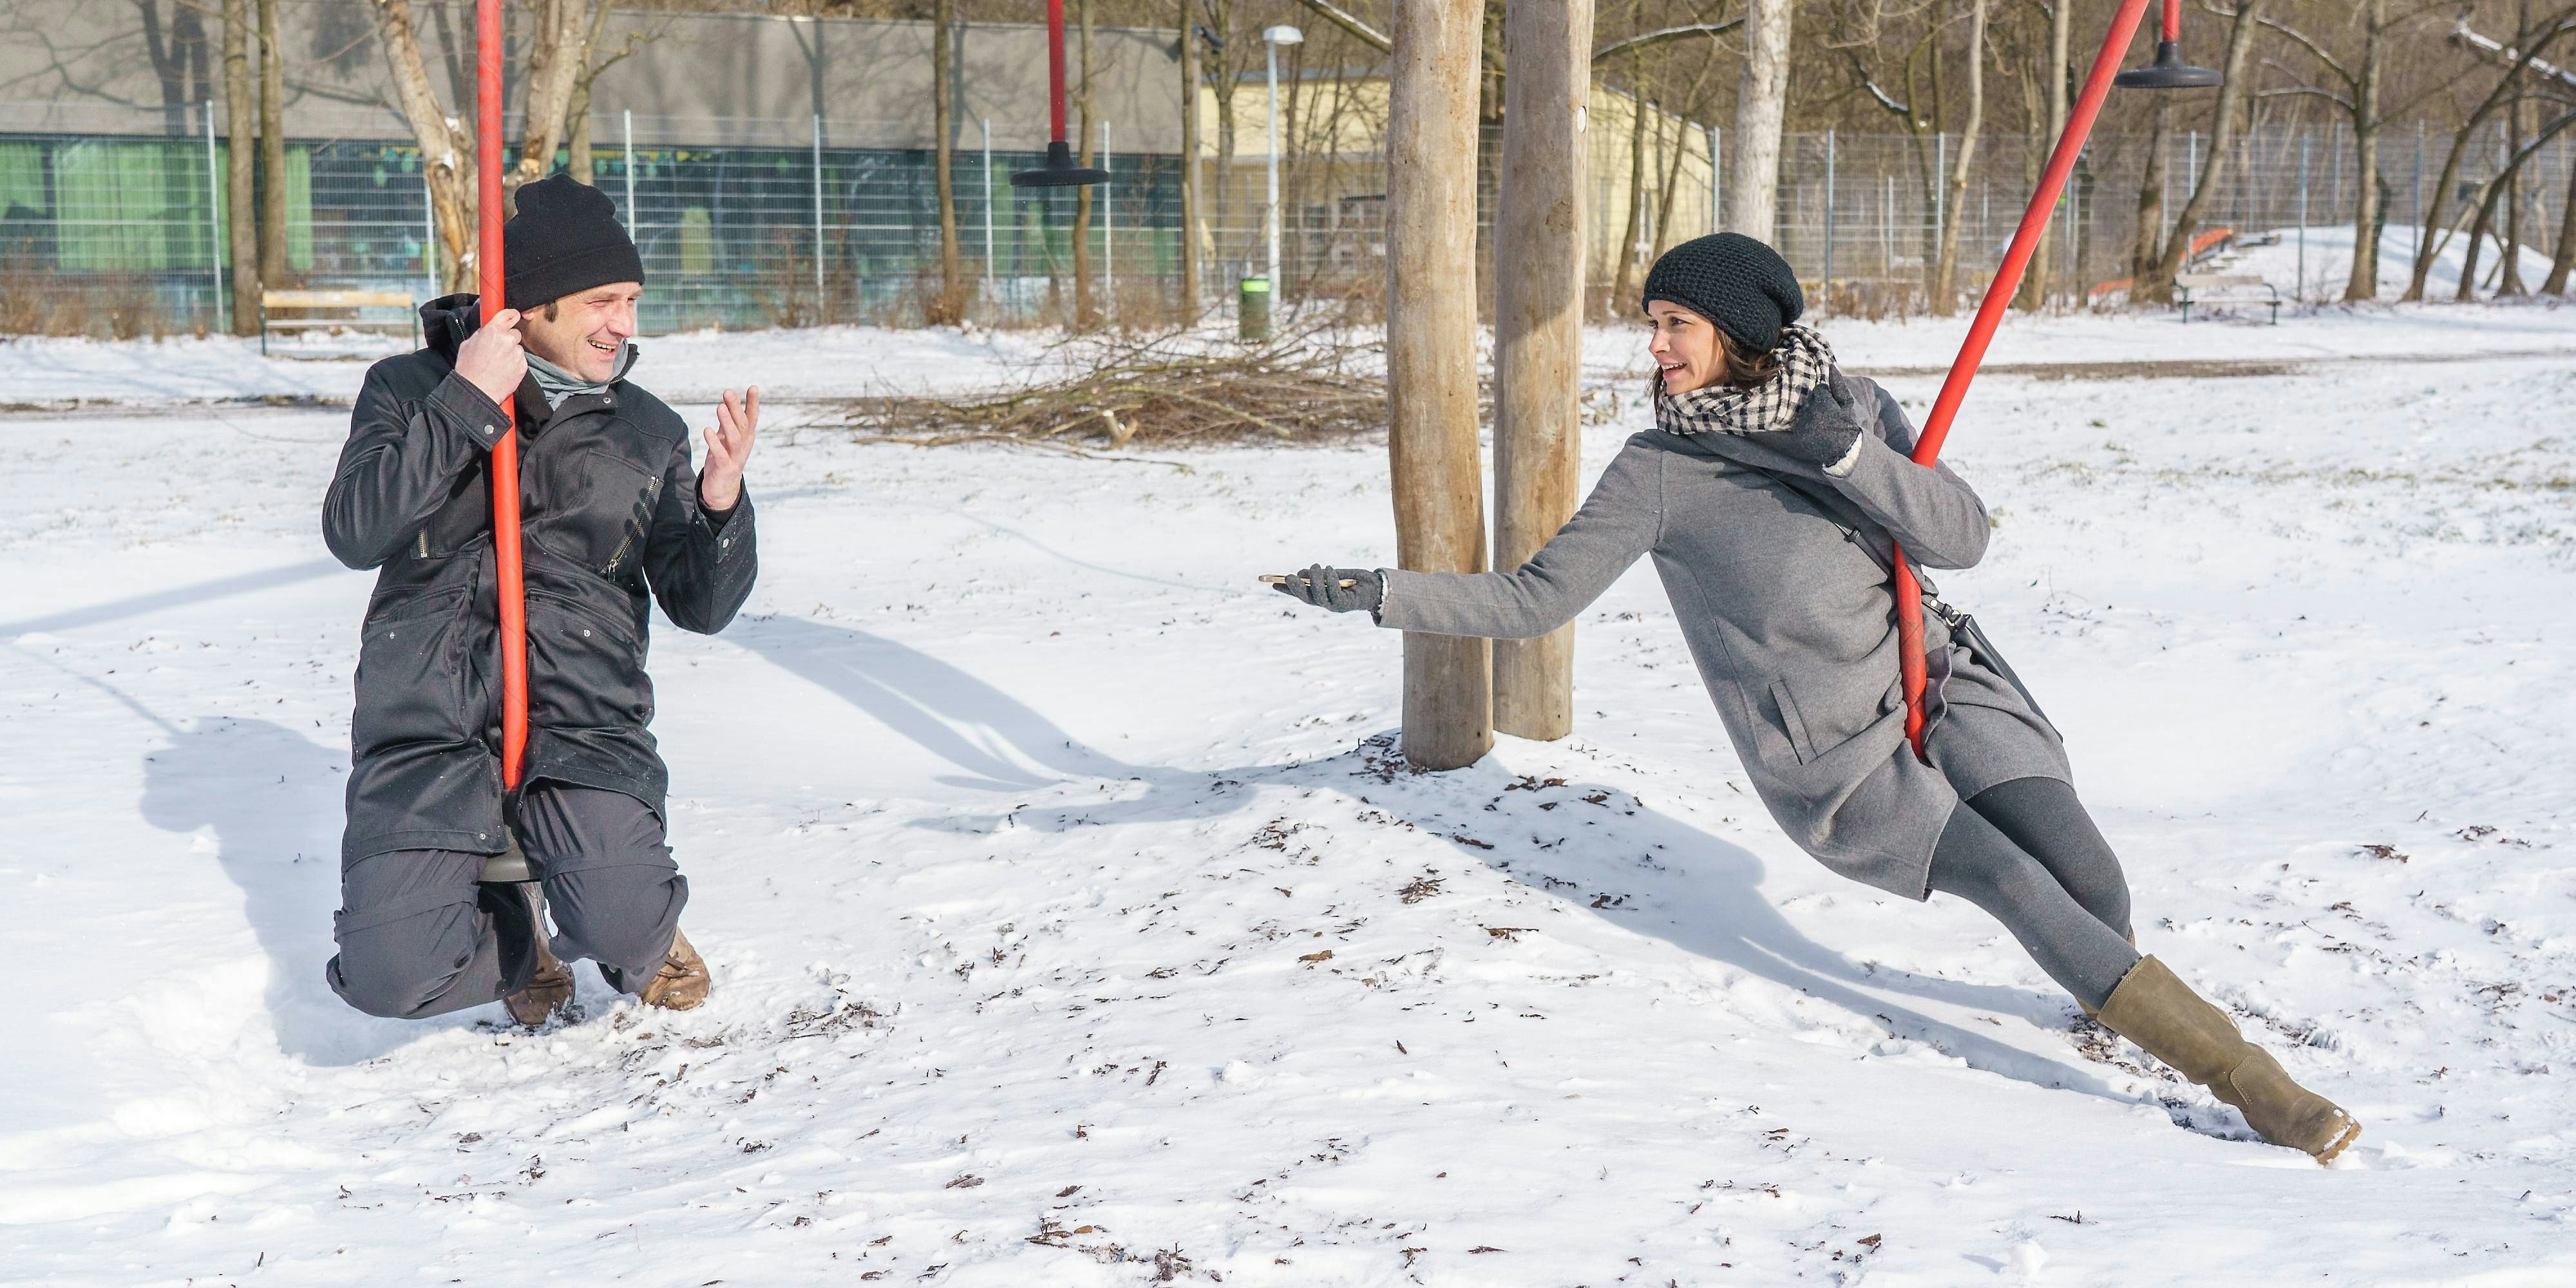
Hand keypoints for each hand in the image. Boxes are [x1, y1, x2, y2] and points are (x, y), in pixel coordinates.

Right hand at [454, 308, 525, 408]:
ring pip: (518, 348)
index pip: (509, 314)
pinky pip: (521, 360)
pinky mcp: (522, 366)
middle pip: (515, 333)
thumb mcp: (468, 344)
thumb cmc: (469, 369)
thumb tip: (487, 330)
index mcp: (492, 331)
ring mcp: (516, 353)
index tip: (513, 316)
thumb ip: (482, 333)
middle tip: (497, 350)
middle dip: (508, 339)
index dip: (512, 315)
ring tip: (498, 364)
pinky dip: (514, 364)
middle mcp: (507, 340)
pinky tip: (503, 370)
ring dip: (511, 353)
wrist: (476, 390)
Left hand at [700, 386, 758, 511]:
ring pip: (734, 438)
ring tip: (719, 407)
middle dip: (736, 408)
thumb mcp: (727, 439)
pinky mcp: (725, 468)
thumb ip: (728, 422)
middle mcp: (744, 446)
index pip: (752, 418)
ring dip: (727, 422)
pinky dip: (714, 442)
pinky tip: (707, 430)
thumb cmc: (724, 459)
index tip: (753, 387)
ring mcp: (736, 457)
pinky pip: (720, 454)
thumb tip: (726, 402)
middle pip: (742, 425)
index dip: (753, 403)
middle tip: (728, 392)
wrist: (723, 490)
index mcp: (746, 438)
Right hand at [1272, 564, 1381, 613]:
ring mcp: (1335, 606)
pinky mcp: (1345, 604)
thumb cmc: (1355, 581)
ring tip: (1315, 566)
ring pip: (1319, 596)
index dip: (1286, 590)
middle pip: (1306, 598)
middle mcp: (1325, 603)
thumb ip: (1319, 575)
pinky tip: (1329, 569)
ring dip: (1315, 581)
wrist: (1376, 588)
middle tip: (1288, 577)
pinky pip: (1334, 592)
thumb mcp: (1334, 575)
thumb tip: (1303, 574)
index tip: (1271, 583)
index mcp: (1320, 596)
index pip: (1299, 593)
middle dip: (1295, 589)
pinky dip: (1330, 581)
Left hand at [1770, 378, 1866, 469]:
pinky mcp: (1799, 433)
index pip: (1819, 390)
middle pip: (1810, 399)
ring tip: (1822, 423)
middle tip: (1828, 416)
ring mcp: (1804, 423)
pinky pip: (1799, 422)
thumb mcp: (1846, 403)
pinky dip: (1805, 424)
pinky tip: (1816, 430)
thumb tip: (1831, 365)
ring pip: (1803, 410)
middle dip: (1817, 404)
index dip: (1827, 397)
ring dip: (1810, 413)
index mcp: (1824, 403)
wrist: (1843, 448)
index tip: (1833, 407)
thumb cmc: (1846, 423)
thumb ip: (1838, 384)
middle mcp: (1811, 412)